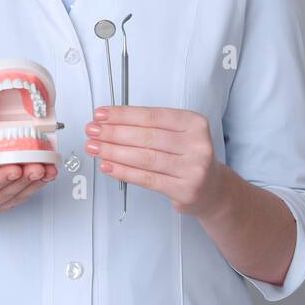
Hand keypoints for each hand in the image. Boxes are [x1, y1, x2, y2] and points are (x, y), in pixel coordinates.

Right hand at [0, 134, 56, 218]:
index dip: (1, 177)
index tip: (15, 169)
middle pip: (4, 192)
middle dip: (24, 179)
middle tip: (39, 166)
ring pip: (15, 196)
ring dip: (34, 183)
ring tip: (48, 169)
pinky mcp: (1, 206)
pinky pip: (20, 197)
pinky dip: (35, 186)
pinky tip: (46, 175)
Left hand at [84, 106, 226, 217]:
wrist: (213, 188)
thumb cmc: (189, 157)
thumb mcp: (179, 134)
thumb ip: (150, 126)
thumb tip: (110, 122)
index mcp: (194, 123)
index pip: (152, 116)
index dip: (123, 115)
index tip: (102, 115)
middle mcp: (197, 144)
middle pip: (146, 136)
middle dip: (113, 133)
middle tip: (92, 131)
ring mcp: (193, 168)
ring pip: (144, 158)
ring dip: (114, 152)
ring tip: (95, 147)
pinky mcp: (185, 190)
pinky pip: (147, 179)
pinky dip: (123, 172)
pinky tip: (108, 165)